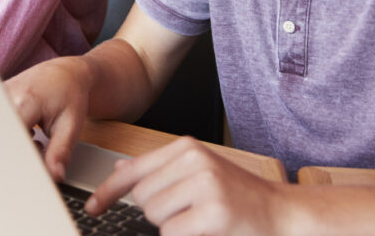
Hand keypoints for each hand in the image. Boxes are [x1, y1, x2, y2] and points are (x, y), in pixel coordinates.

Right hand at [4, 56, 92, 181]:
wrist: (65, 74)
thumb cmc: (70, 94)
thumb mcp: (70, 126)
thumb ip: (60, 152)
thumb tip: (54, 176)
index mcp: (24, 102)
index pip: (11, 140)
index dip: (18, 159)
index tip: (29, 170)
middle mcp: (5, 97)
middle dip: (15, 153)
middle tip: (37, 149)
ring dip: (12, 143)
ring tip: (35, 136)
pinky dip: (10, 135)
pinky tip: (27, 132)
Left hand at [87, 136, 286, 234]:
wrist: (281, 213)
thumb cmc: (237, 195)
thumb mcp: (197, 172)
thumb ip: (158, 171)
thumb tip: (119, 170)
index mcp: (187, 147)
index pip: (134, 169)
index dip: (108, 191)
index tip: (93, 206)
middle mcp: (195, 160)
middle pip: (142, 196)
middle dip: (157, 212)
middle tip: (188, 212)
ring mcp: (205, 184)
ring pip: (155, 215)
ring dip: (171, 225)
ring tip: (199, 219)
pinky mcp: (214, 212)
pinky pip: (172, 231)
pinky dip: (184, 235)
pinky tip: (206, 229)